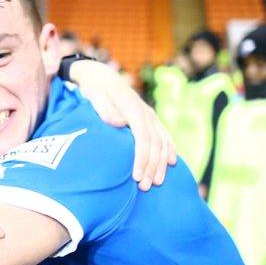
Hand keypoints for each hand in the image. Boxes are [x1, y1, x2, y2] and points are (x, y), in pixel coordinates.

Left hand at [68, 60, 176, 190]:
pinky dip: (169, 150)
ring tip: (156, 182)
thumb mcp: (95, 96)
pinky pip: (165, 136)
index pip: (142, 137)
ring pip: (162, 142)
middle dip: (151, 166)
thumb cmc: (95, 90)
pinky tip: (170, 164)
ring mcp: (150, 116)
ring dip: (161, 163)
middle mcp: (146, 112)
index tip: (137, 176)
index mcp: (133, 108)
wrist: (102, 78)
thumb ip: (105, 109)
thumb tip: (120, 123)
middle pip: (155, 143)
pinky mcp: (151, 119)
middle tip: (145, 186)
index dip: (142, 158)